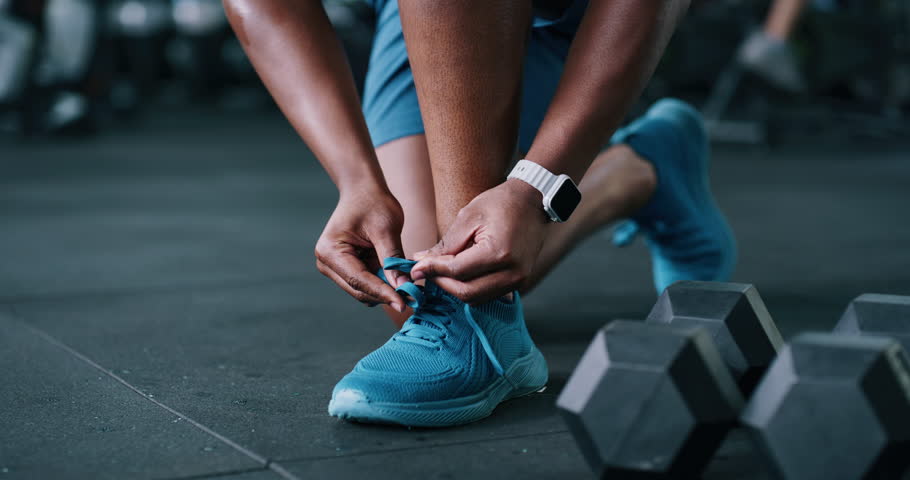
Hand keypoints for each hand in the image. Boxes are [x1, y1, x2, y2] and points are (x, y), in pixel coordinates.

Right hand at [314, 186, 407, 311]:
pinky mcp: (346, 268)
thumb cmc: (373, 202)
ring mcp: (335, 267)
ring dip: (385, 290)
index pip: (359, 280)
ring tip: (408, 286)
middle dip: (385, 294)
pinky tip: (399, 278)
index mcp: (330, 251)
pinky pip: (366, 283)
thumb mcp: (386, 229)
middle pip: (358, 290)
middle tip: (413, 298)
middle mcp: (327, 263)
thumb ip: (392, 260)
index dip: (382, 293)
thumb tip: (403, 287)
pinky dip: (383, 283)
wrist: (363, 190)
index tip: (404, 303)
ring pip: (363, 291)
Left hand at [410, 179, 549, 303]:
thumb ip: (446, 245)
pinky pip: (488, 294)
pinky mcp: (519, 282)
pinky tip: (458, 273)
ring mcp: (518, 280)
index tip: (415, 267)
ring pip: (477, 298)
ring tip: (440, 270)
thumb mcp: (469, 216)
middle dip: (442, 283)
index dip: (433, 271)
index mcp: (499, 252)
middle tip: (426, 270)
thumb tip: (421, 262)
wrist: (534, 202)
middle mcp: (512, 272)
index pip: (457, 271)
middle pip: (467, 292)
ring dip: (454, 288)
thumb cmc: (501, 203)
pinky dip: (469, 287)